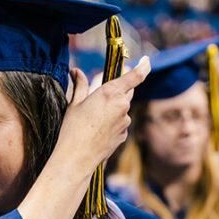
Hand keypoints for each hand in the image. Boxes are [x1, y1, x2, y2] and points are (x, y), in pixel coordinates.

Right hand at [57, 56, 149, 173]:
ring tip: (92, 121)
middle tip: (98, 99)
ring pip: (122, 109)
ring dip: (112, 110)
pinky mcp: (124, 135)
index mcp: (110, 92)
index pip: (135, 76)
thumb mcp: (74, 104)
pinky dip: (112, 124)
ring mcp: (125, 121)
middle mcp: (122, 105)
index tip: (147, 60)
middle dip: (117, 91)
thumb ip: (80, 85)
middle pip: (127, 91)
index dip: (144, 66)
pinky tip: (97, 131)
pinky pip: (121, 123)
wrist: (77, 158)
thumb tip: (76, 71)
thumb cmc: (72, 130)